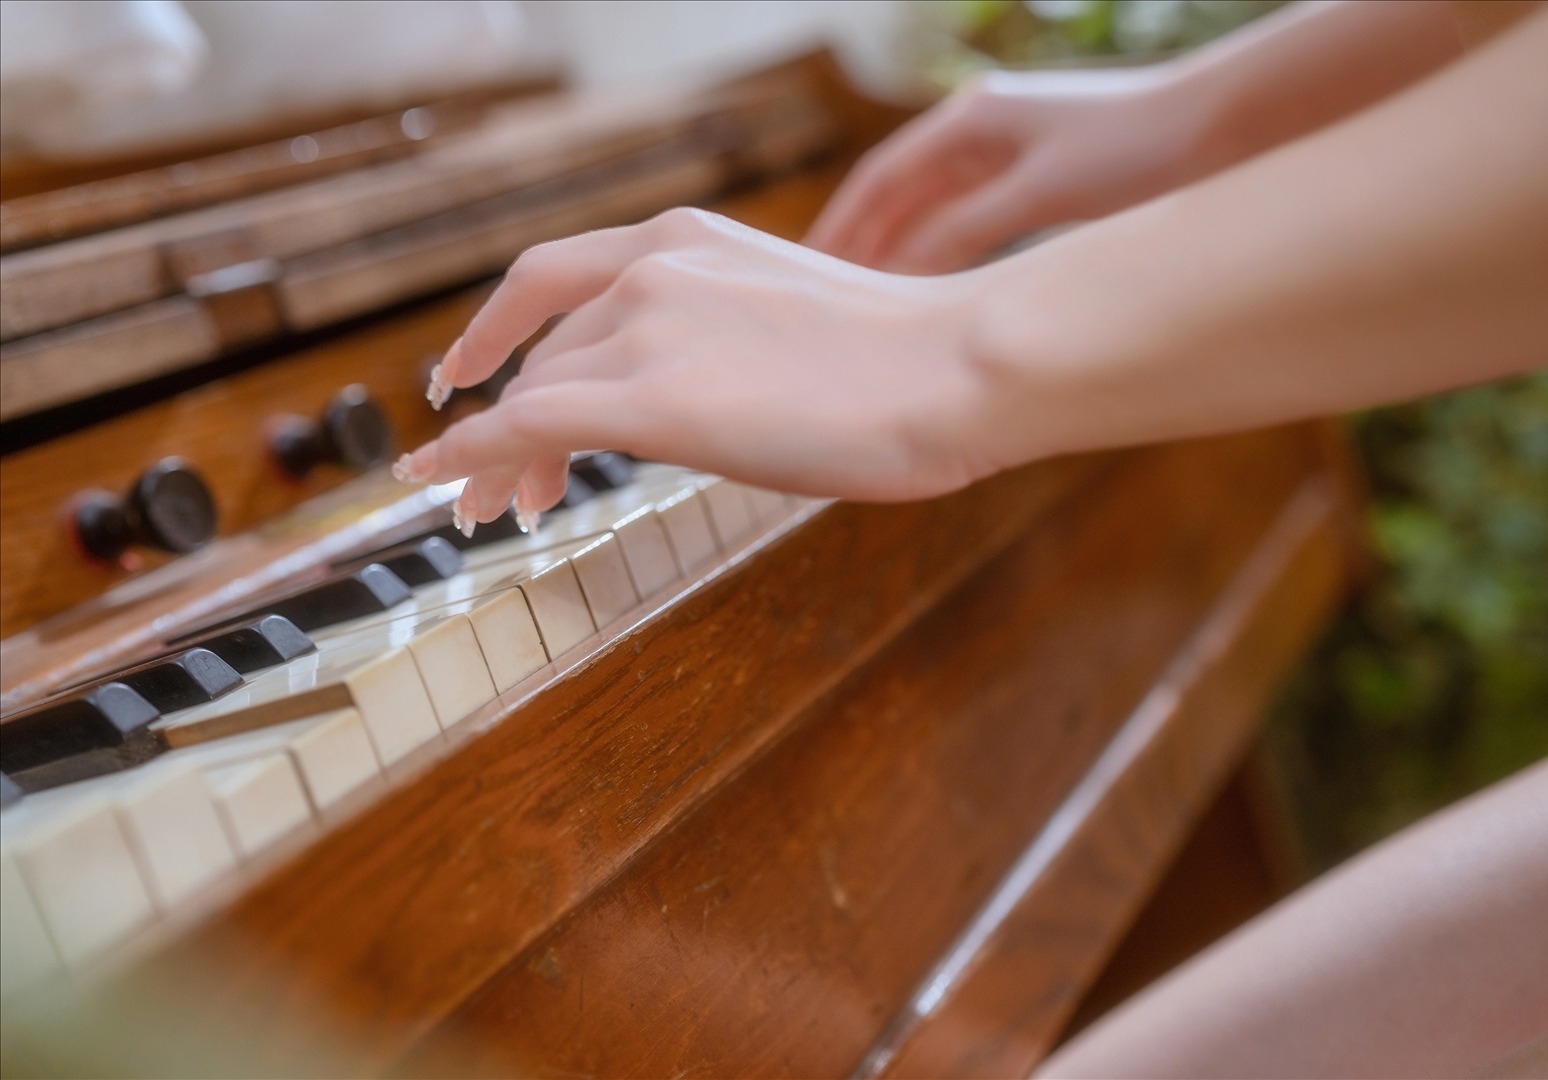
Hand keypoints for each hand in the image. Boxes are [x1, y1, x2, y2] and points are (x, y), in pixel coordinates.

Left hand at [397, 208, 1004, 524]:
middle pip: (542, 349)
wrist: (954, 366)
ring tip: (487, 509)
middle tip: (488, 479)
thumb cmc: (904, 359)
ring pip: (532, 392)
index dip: (500, 332)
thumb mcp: (789, 316)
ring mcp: (649, 326)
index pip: (558, 283)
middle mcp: (651, 266)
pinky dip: (467, 455)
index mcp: (685, 237)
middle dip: (502, 414)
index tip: (471, 373)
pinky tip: (442, 486)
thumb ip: (724, 335)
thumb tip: (701, 392)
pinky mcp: (653, 397)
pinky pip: (525, 424)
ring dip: (494, 453)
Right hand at [804, 65, 1213, 274]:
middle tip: (825, 304)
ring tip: (868, 308)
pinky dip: (945, 257)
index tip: (807, 275)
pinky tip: (936, 293)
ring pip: (934, 213)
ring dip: (901, 255)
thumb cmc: (1135, 149)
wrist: (1224, 125)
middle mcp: (980, 130)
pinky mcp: (1041, 179)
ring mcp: (1010, 153)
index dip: (840, 229)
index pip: (880, 180)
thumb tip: (899, 271)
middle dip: (861, 245)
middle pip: (900, 196)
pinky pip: (972, 223)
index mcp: (968, 120)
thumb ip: (965, 229)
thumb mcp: (1039, 192)